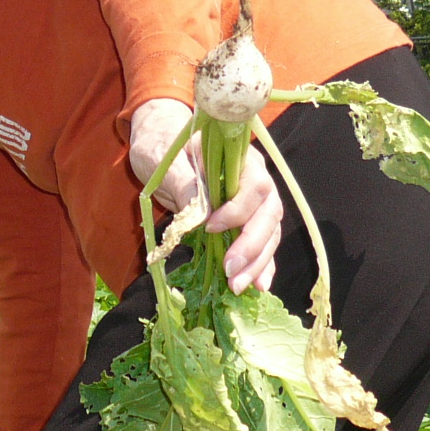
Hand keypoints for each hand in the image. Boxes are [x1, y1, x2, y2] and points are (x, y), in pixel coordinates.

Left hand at [127, 97, 281, 293]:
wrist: (160, 144)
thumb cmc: (162, 145)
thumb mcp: (166, 160)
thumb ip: (184, 181)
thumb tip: (200, 212)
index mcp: (240, 159)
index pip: (255, 187)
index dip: (238, 211)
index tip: (210, 227)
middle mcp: (255, 180)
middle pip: (268, 214)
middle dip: (252, 246)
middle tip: (230, 270)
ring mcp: (253, 202)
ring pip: (269, 233)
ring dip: (257, 262)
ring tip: (238, 286)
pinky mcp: (245, 220)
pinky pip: (262, 243)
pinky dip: (260, 264)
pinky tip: (258, 285)